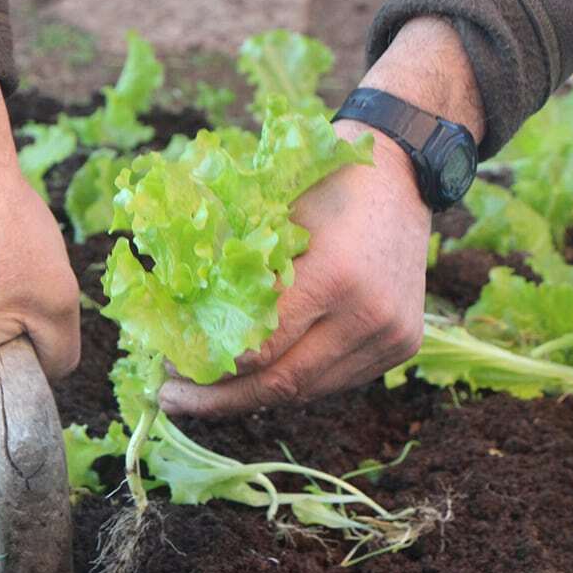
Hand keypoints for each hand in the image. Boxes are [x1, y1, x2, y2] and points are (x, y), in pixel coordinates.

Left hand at [159, 16, 484, 416]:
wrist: (403, 173)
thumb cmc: (325, 180)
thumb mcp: (272, 214)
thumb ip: (237, 270)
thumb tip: (181, 321)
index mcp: (334, 276)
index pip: (263, 347)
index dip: (211, 365)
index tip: (170, 364)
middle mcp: (368, 314)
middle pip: (283, 382)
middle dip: (222, 399)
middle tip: (173, 398)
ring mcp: (390, 335)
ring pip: (308, 390)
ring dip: (255, 396)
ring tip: (207, 395)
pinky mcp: (401, 345)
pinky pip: (334, 379)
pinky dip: (292, 382)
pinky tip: (255, 378)